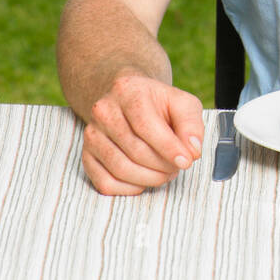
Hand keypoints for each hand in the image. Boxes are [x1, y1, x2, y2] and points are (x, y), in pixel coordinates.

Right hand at [82, 72, 203, 195]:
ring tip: (164, 173)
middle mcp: (104, 111)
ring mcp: (92, 134)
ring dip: (149, 178)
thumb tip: (192, 150)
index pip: (146, 125)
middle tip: (177, 167)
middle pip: (135, 150)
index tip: (186, 161)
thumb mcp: (181, 103)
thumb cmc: (157, 104)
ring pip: (120, 168)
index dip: (169, 148)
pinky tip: (144, 180)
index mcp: (128, 90)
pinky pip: (105, 183)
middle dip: (162, 166)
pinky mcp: (86, 155)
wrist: (127, 99)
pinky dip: (129, 188)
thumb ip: (191, 123)